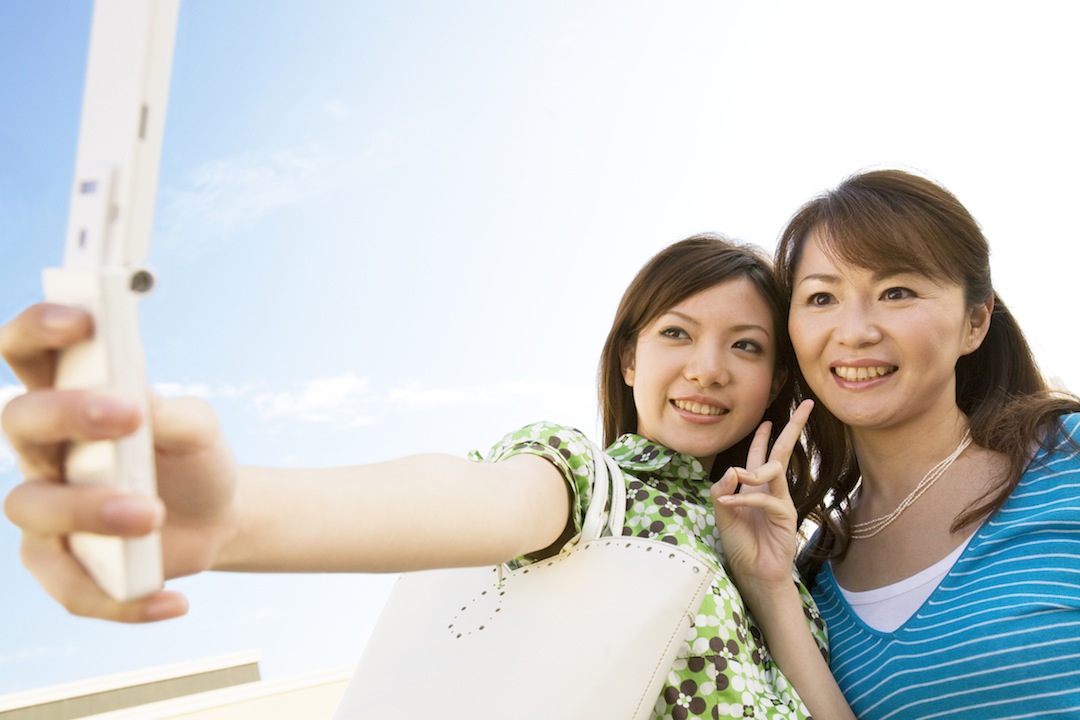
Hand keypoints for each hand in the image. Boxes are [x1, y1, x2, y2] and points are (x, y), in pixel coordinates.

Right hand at [1, 304, 238, 621]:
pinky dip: (122, 599)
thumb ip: (174, 414)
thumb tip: (143, 411)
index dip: (39, 328)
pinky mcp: (62, 562)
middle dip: (69, 412)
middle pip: (19, 419)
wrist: (217, 512)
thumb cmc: (193, 455)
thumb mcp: (200, 428)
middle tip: (129, 415)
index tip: (80, 319)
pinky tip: (172, 599)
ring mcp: (46, 506)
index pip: (28, 351)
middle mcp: (44, 447)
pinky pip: (70, 587)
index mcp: (69, 394)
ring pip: (33, 506)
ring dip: (90, 509)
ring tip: (152, 513)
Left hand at [710, 399, 812, 596]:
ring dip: (753, 471)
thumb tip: (732, 469)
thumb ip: (722, 490)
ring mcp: (781, 501)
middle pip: (783, 451)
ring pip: (774, 469)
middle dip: (793, 426)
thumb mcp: (722, 513)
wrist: (754, 574)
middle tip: (806, 404)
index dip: (763, 436)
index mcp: (756, 487)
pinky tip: (729, 502)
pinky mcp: (786, 516)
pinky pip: (766, 499)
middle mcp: (771, 490)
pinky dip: (745, 498)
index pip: (762, 454)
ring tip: (738, 477)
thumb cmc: (740, 544)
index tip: (767, 419)